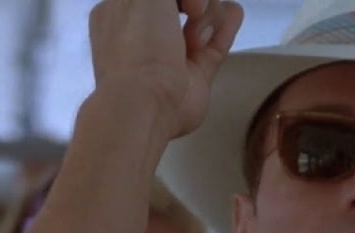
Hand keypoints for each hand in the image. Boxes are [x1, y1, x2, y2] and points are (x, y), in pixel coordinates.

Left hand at [88, 0, 243, 139]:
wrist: (146, 102)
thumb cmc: (138, 45)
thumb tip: (192, 2)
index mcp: (121, 9)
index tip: (185, 1)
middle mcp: (146, 29)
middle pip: (182, 2)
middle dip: (194, 1)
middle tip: (194, 11)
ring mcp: (173, 51)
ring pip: (201, 18)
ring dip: (208, 18)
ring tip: (197, 41)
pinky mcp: (197, 72)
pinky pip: (216, 43)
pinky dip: (226, 26)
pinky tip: (234, 12)